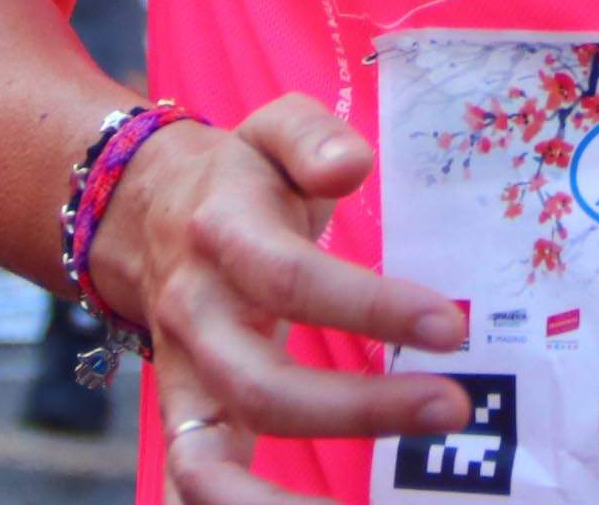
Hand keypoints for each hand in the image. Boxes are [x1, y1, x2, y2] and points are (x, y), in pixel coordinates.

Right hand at [90, 96, 472, 502]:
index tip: (451, 327)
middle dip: (359, 409)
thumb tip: (351, 163)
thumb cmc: (242, 179)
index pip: (292, 279)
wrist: (145, 213)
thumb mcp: (272, 130)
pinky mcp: (186, 422)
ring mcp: (183, 380)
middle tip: (453, 407)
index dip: (371, 306)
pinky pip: (191, 484)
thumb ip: (312, 139)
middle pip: (262, 387)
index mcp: (222, 237)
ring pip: (207, 463)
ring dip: (278, 504)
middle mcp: (193, 318)